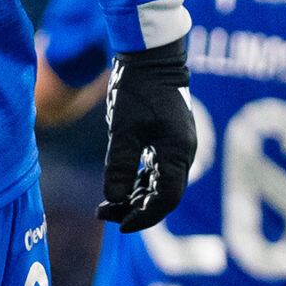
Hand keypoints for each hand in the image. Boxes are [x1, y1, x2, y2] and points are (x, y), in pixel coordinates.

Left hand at [97, 42, 196, 233]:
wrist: (150, 59)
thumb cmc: (139, 91)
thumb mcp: (123, 129)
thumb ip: (119, 165)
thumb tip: (114, 199)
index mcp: (178, 154)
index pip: (166, 199)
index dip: (144, 216)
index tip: (119, 225)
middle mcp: (182, 155)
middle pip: (162, 197)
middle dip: (134, 210)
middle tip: (102, 214)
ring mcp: (175, 150)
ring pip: (157, 187)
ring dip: (133, 199)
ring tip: (104, 207)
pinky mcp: (166, 143)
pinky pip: (154, 174)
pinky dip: (136, 185)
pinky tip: (117, 191)